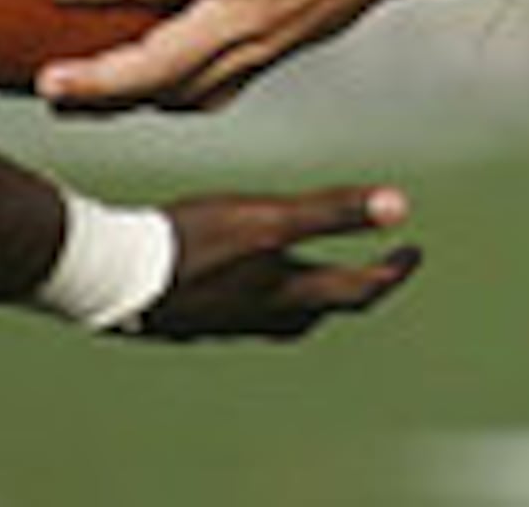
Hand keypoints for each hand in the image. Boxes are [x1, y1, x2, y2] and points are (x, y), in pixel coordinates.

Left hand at [39, 0, 471, 110]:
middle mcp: (249, 10)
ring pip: (187, 89)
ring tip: (81, 102)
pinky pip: (219, 89)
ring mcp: (263, 42)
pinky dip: (179, 95)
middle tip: (48, 83)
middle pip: (165, 64)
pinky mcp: (276, 55)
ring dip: (132, 98)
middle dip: (104, 81)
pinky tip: (150, 93)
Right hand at [137, 185, 421, 339]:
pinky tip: (245, 282)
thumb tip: (401, 207)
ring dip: (310, 298)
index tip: (414, 252)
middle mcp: (264, 315)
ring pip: (284, 317)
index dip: (394, 271)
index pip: (360, 290)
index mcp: (289, 293)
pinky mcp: (195, 317)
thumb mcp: (271, 219)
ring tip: (316, 278)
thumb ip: (334, 212)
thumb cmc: (196, 243)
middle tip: (377, 269)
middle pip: (325, 310)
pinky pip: (245, 313)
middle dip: (356, 289)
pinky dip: (263, 297)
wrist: (114, 274)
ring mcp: (228, 321)